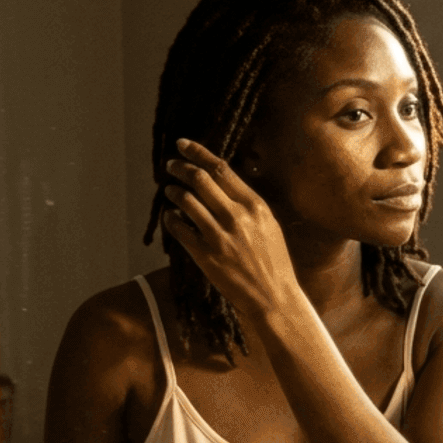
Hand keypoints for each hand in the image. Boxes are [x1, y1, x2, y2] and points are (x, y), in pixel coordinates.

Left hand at [161, 137, 297, 320]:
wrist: (273, 297)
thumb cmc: (274, 262)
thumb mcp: (269, 225)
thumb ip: (247, 204)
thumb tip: (222, 184)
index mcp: (255, 206)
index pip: (221, 169)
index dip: (198, 153)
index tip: (183, 144)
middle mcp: (236, 217)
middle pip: (200, 179)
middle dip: (180, 168)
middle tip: (171, 166)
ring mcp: (219, 236)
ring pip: (185, 201)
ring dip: (173, 192)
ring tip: (169, 190)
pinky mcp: (205, 255)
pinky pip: (178, 229)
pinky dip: (170, 219)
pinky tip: (170, 217)